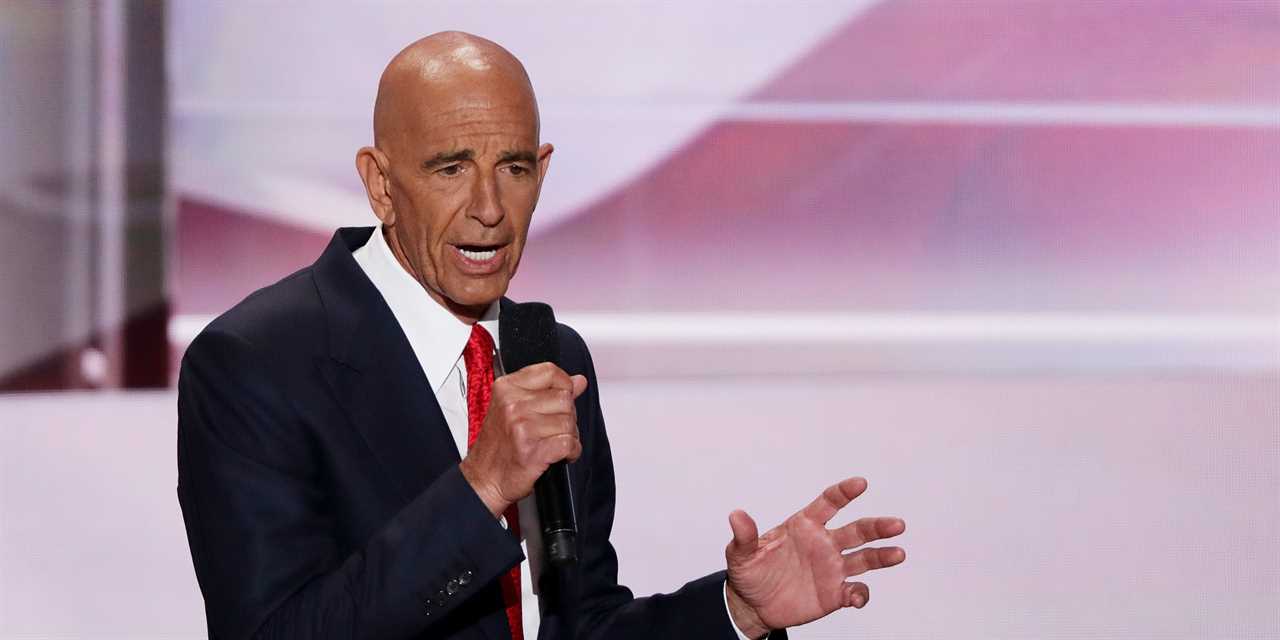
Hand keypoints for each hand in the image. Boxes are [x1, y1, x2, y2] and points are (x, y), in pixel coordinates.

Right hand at [459, 362, 587, 516]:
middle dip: (567, 415)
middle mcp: (512, 405)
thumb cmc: (498, 446)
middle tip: (554, 428)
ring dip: (569, 436)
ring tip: (553, 442)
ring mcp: (522, 428)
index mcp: (506, 388)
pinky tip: (560, 455)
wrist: (483, 479)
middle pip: (564, 399)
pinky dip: (572, 451)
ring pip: (569, 422)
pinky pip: (569, 443)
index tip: (563, 396)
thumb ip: (547, 391)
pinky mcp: (532, 451)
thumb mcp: (515, 409)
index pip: (550, 372)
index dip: (564, 385)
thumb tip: (579, 381)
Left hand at [724, 477, 905, 636]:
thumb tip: (736, 515)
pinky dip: (860, 595)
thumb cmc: (749, 572)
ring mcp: (832, 568)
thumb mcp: (741, 554)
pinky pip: (855, 591)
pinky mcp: (834, 593)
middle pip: (857, 530)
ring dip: (882, 556)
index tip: (860, 483)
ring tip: (898, 554)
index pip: (829, 503)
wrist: (753, 605)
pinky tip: (856, 598)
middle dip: (877, 526)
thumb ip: (744, 536)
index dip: (844, 492)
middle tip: (896, 525)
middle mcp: (824, 543)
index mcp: (804, 525)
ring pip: (865, 558)